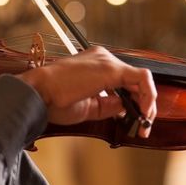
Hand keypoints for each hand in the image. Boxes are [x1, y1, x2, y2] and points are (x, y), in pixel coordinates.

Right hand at [17, 46, 157, 137]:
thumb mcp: (88, 107)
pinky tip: (144, 112)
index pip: (123, 81)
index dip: (134, 100)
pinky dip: (147, 96)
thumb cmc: (53, 100)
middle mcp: (103, 59)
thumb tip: (128, 108)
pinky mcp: (111, 68)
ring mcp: (107, 61)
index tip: (135, 119)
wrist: (38, 94)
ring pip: (140, 79)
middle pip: (134, 80)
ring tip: (144, 123)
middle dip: (143, 103)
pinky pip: (141, 79)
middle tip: (144, 125)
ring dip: (146, 102)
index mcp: (95, 65)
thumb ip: (109, 105)